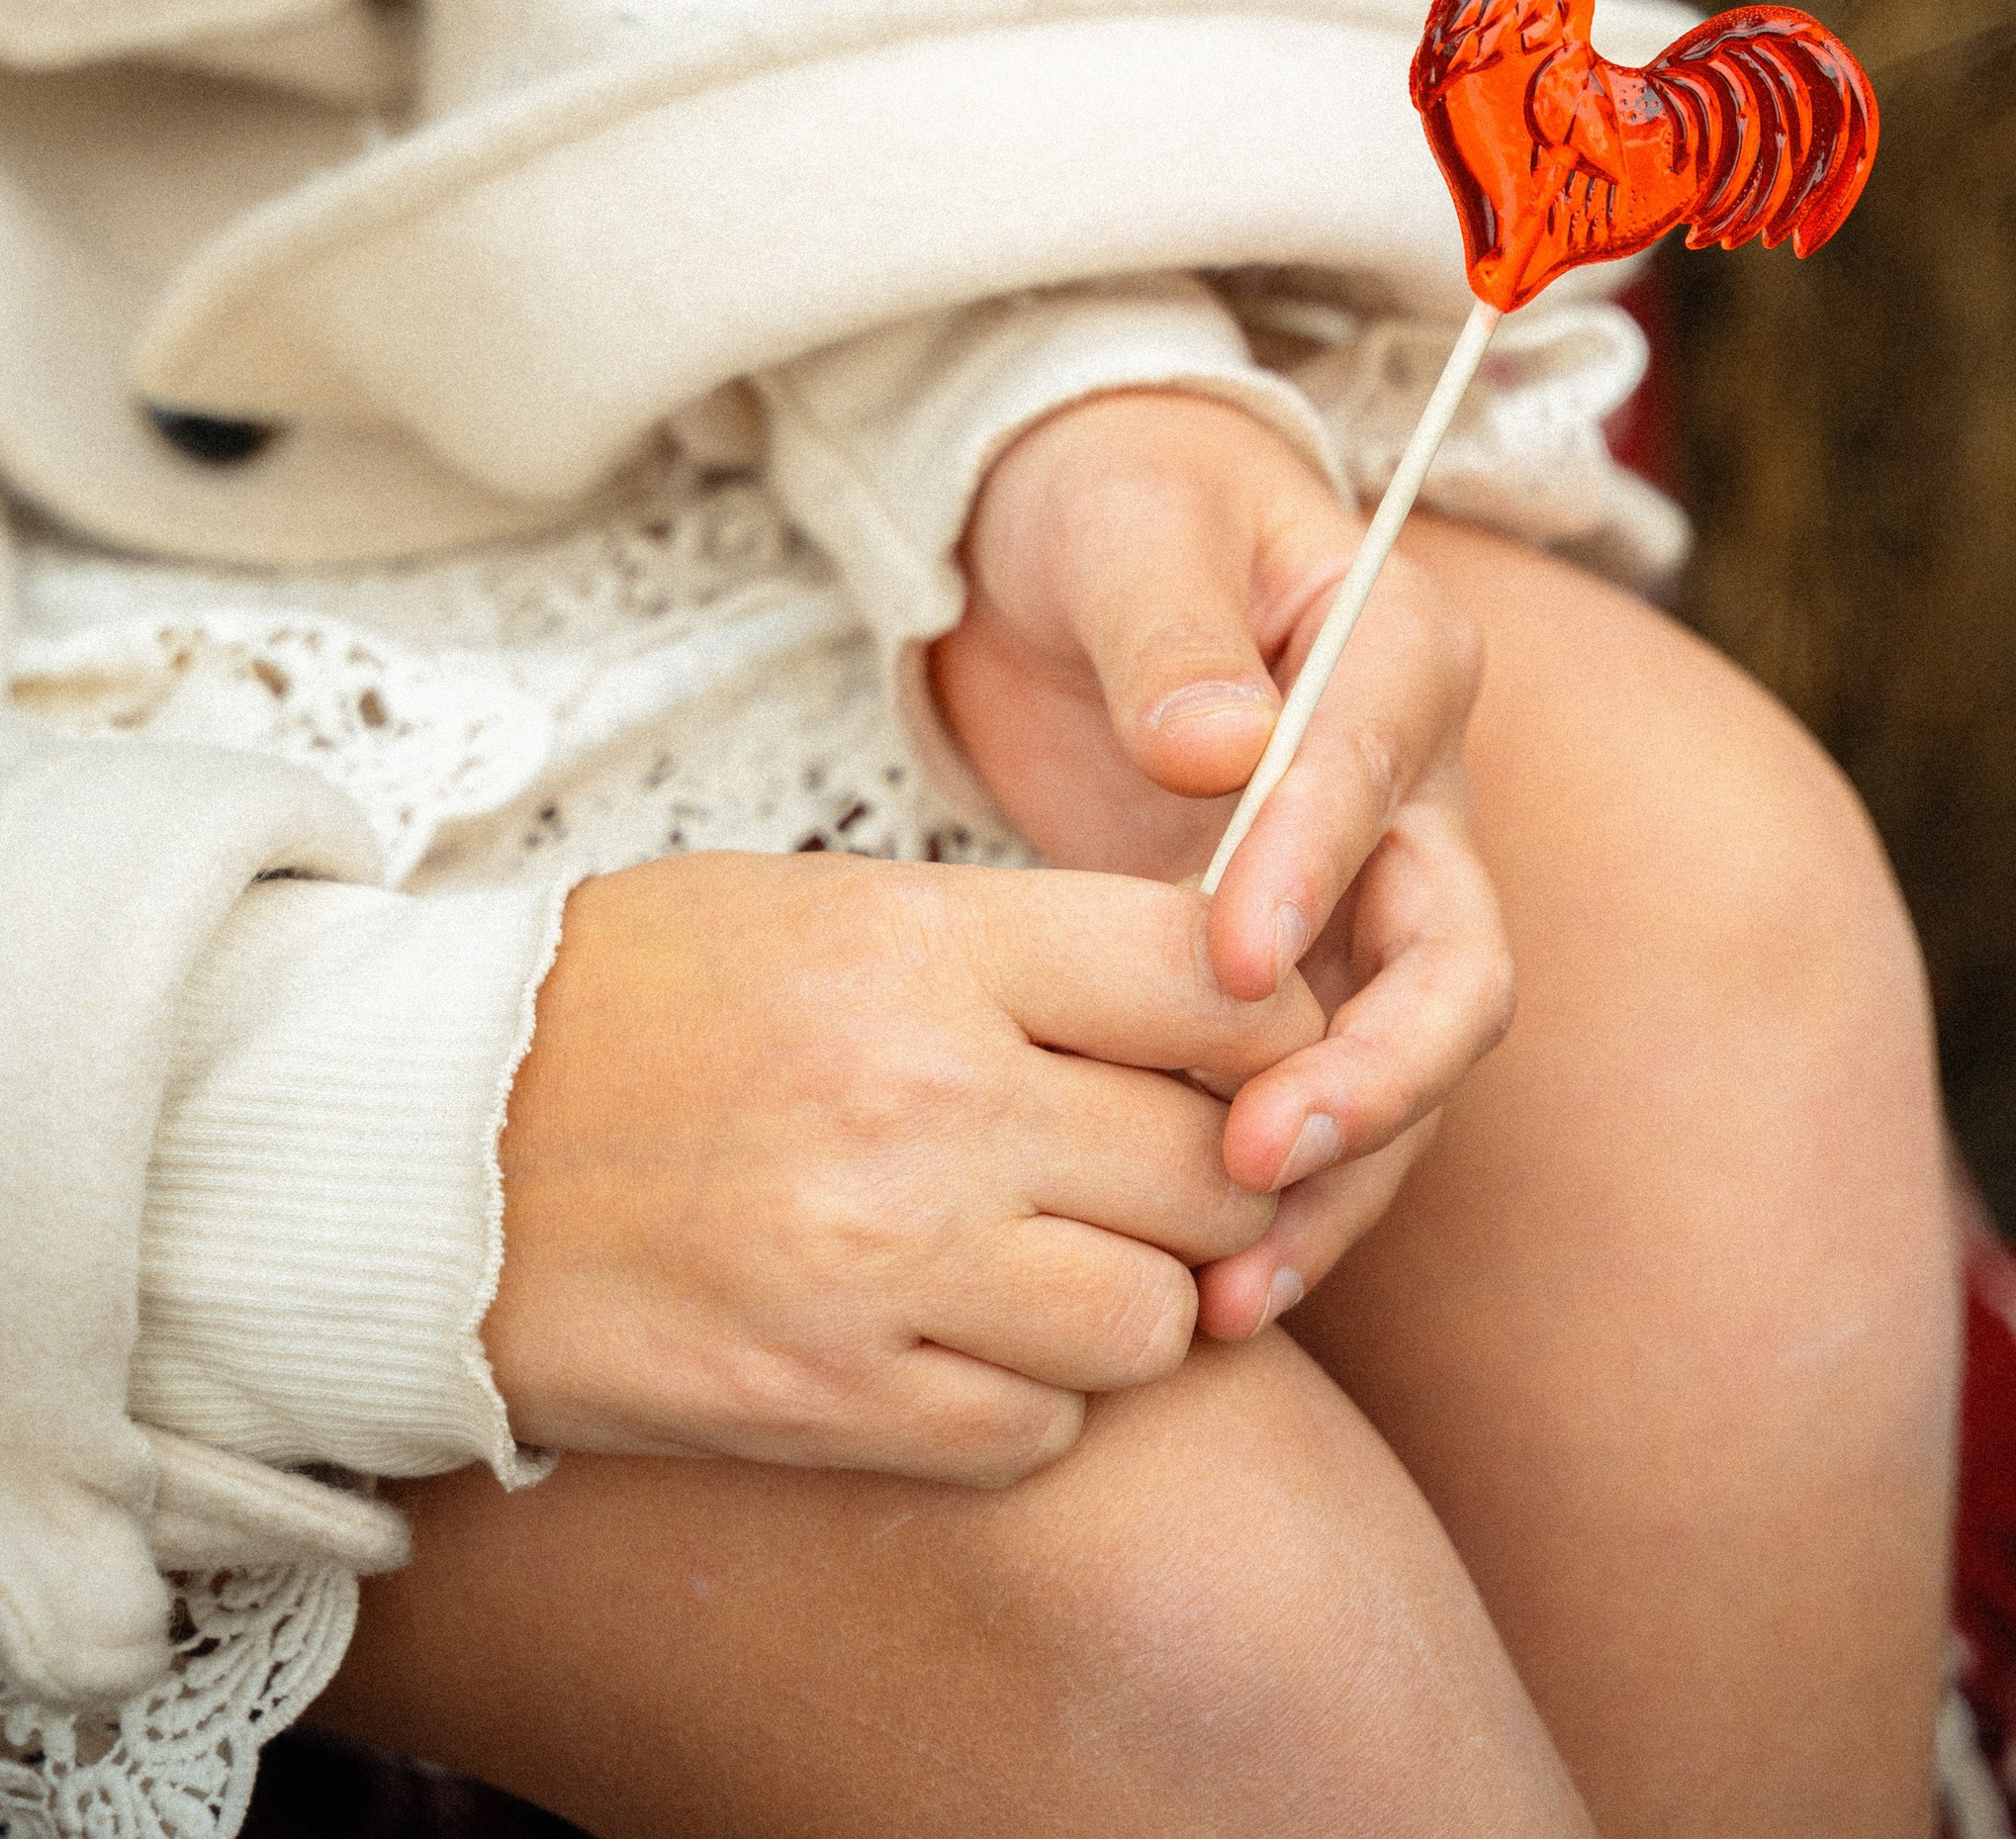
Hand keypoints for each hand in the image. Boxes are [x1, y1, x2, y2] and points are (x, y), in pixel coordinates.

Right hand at [482, 849, 1319, 1484]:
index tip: (1248, 1047)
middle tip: (1167, 1171)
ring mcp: (880, 1265)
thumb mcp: (832, 903)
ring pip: (1153, 1321)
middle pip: (1213, 1167)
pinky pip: (1037, 1428)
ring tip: (1054, 1255)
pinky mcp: (827, 1402)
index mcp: (931, 947)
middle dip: (1220, 1178)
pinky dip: (1030, 1398)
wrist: (429, 1144)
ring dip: (1134, 1302)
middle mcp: (928, 1103)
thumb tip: (1218, 998)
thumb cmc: (643, 994)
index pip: (1214, 983)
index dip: (1270, 1024)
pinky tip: (962, 1335)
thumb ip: (1021, 951)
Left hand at [938, 392, 1514, 1342]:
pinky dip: (1283, 1196)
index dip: (1317, 863)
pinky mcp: (1296, 975)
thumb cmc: (1107, 499)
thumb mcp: (1118, 522)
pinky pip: (1320, 1102)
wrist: (1070, 534)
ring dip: (1337, 1180)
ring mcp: (1367, 896)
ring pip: (1404, 1068)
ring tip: (1232, 1284)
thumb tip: (1212, 748)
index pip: (1384, 766)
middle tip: (1256, 1157)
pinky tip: (1211, 1287)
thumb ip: (1164, 628)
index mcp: (1398, 647)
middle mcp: (1418, 788)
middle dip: (1375, 1076)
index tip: (1230, 960)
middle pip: (1455, 962)